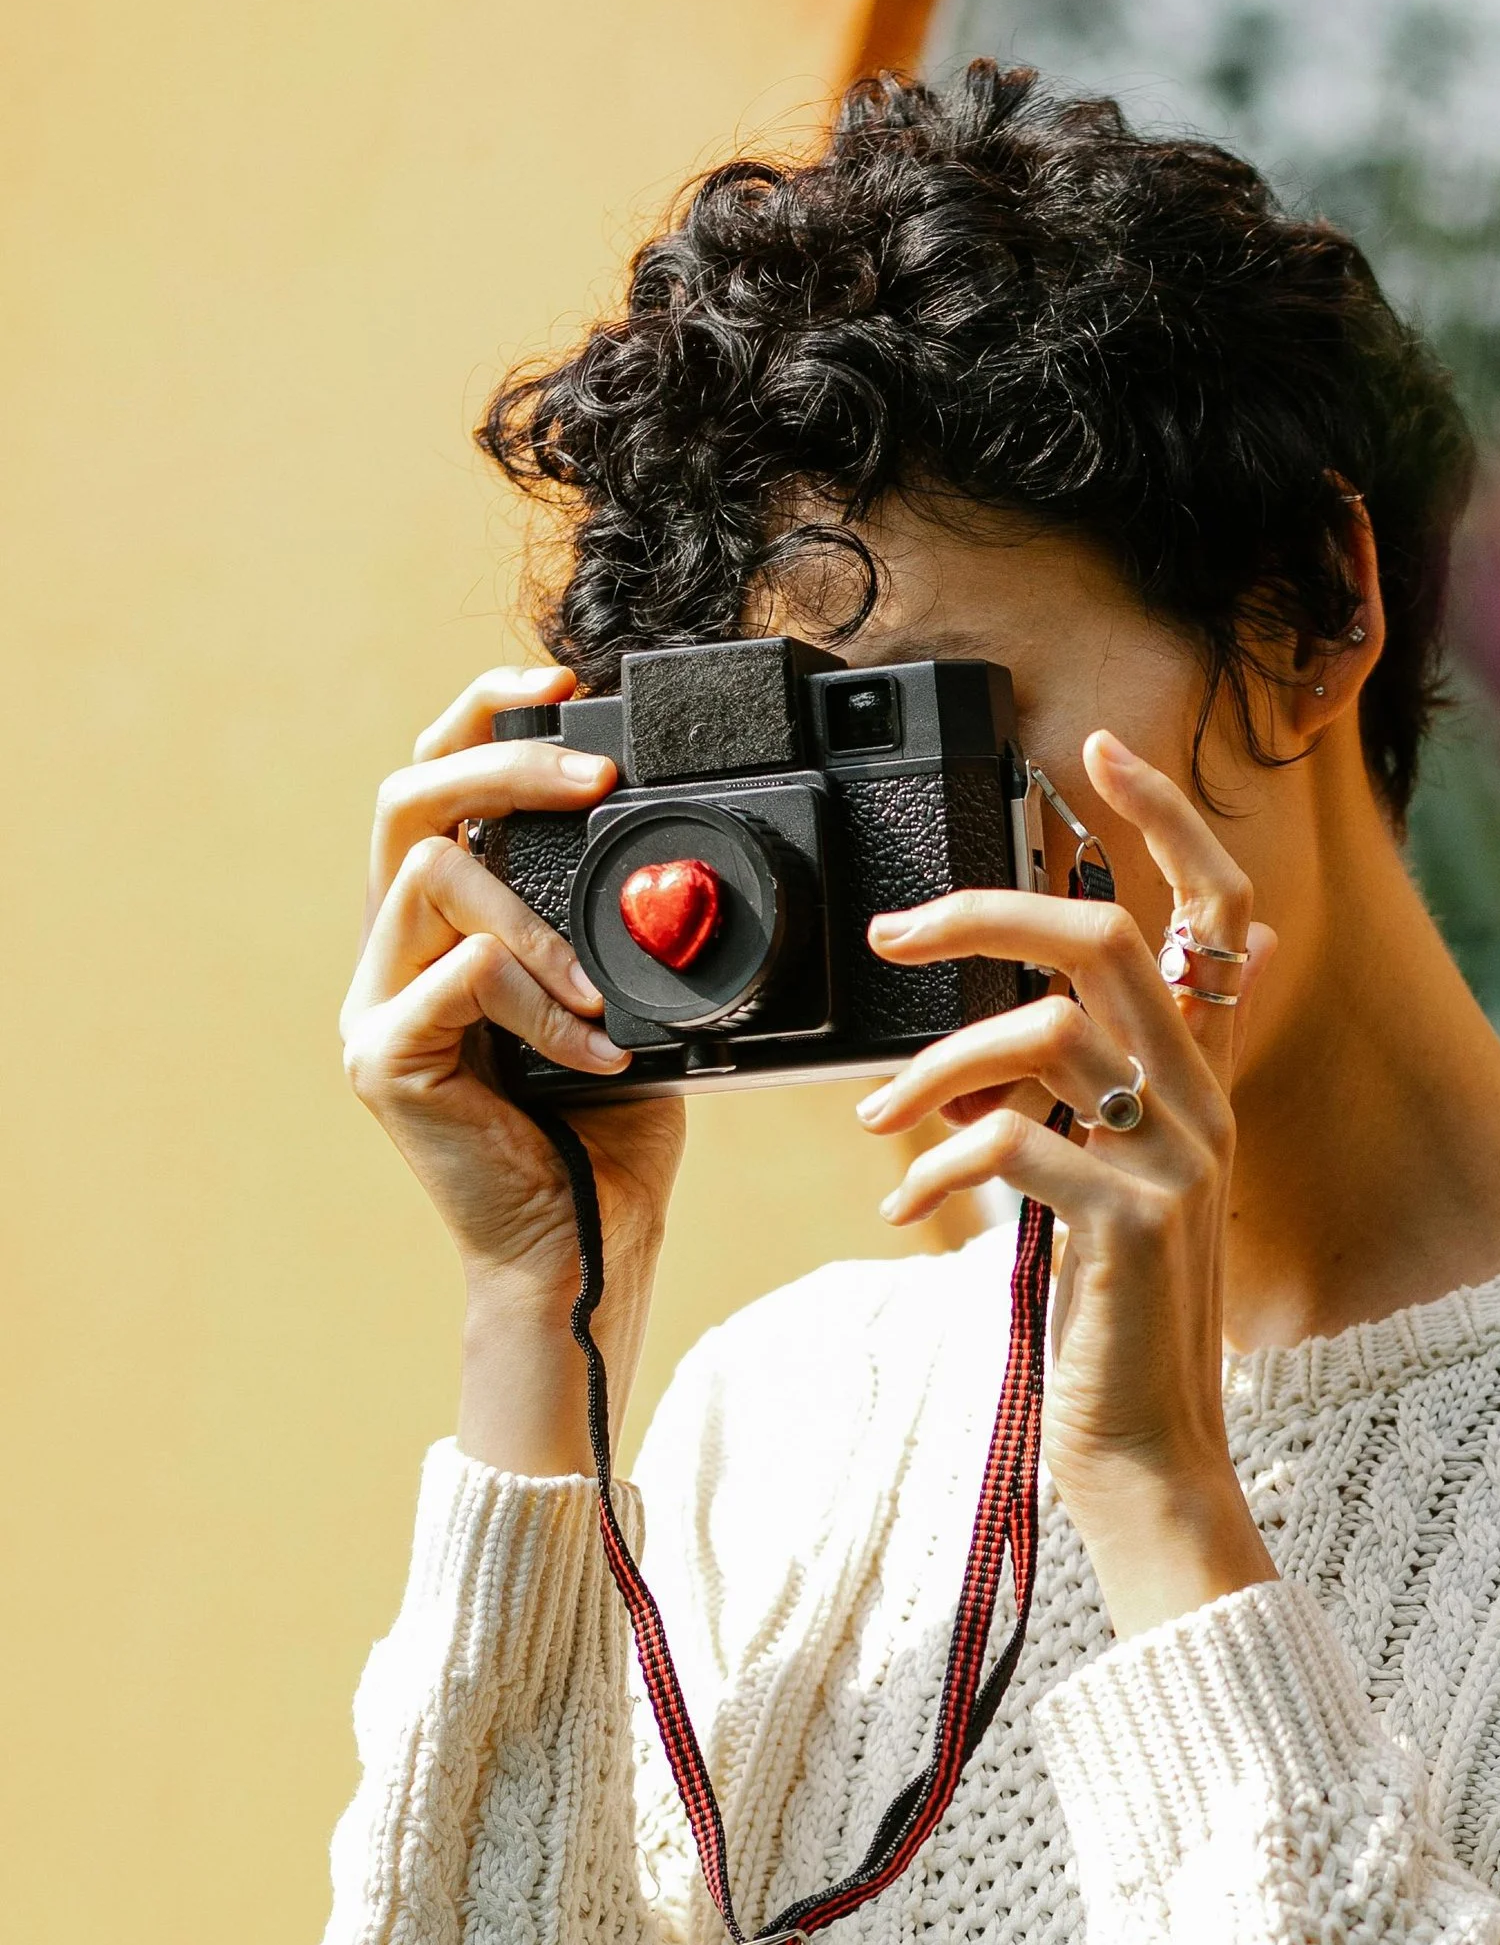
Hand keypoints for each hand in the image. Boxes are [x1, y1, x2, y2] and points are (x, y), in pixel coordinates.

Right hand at [340, 667, 686, 1470]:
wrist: (587, 1257)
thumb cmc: (608, 1142)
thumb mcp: (630, 1004)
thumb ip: (621, 931)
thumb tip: (677, 859)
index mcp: (441, 935)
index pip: (435, 788)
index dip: (485, 720)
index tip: (562, 687)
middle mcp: (392, 960)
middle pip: (408, 800)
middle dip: (505, 766)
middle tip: (597, 778)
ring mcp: (376, 1008)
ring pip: (431, 877)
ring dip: (537, 918)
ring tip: (600, 995)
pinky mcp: (384, 1061)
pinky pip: (461, 979)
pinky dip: (543, 1006)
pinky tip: (596, 1057)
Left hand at [857, 728, 1278, 1636]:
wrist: (1141, 1456)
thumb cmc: (1106, 1327)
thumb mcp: (1101, 1192)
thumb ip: (1080, 1103)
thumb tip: (1020, 1037)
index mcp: (1196, 1084)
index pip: (1213, 911)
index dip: (1166, 818)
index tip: (1095, 751)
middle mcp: (1202, 1107)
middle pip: (1107, 939)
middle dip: (982, 913)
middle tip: (890, 935)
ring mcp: (1177, 1166)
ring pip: (1049, 1034)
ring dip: (936, 1066)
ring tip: (879, 1125)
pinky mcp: (1132, 1230)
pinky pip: (1019, 1145)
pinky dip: (941, 1167)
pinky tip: (906, 1209)